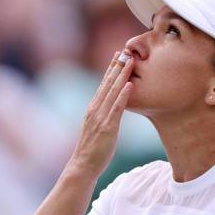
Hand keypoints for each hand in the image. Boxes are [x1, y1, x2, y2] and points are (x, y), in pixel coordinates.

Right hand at [70, 50, 133, 176]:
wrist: (83, 165)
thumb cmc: (92, 150)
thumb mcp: (98, 129)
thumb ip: (104, 117)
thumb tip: (113, 111)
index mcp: (93, 108)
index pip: (103, 84)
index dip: (111, 68)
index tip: (118, 54)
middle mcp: (95, 109)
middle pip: (107, 83)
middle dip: (117, 65)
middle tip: (125, 49)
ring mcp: (100, 117)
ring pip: (112, 91)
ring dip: (122, 75)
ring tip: (130, 61)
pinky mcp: (107, 127)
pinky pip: (116, 108)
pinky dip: (123, 95)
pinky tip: (129, 85)